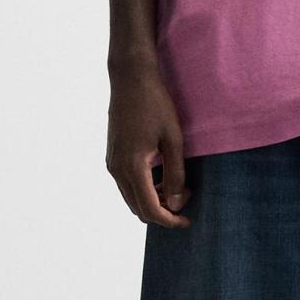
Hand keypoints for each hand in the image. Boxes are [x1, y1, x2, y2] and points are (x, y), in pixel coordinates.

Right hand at [106, 63, 192, 226]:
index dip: (170, 220)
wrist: (130, 79)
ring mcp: (111, 163)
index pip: (150, 209)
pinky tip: (162, 175)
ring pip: (132, 198)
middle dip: (163, 211)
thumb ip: (175, 174)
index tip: (187, 220)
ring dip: (153, 200)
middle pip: (138, 209)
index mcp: (132, 167)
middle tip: (185, 194)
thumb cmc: (155, 104)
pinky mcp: (112, 157)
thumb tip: (175, 203)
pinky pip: (127, 184)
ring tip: (176, 184)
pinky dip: (144, 189)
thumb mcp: (173, 139)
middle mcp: (117, 169)